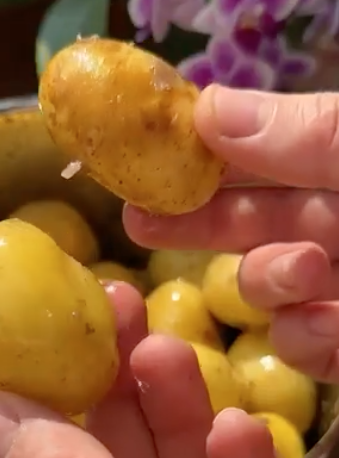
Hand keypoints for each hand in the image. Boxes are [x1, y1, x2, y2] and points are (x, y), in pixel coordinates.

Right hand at [124, 86, 338, 381]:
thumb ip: (310, 135)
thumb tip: (207, 108)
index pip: (270, 151)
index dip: (212, 152)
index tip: (152, 154)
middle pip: (258, 220)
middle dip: (200, 221)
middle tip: (138, 221)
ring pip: (273, 286)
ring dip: (269, 279)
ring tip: (302, 269)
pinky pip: (307, 349)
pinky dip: (305, 339)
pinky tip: (323, 323)